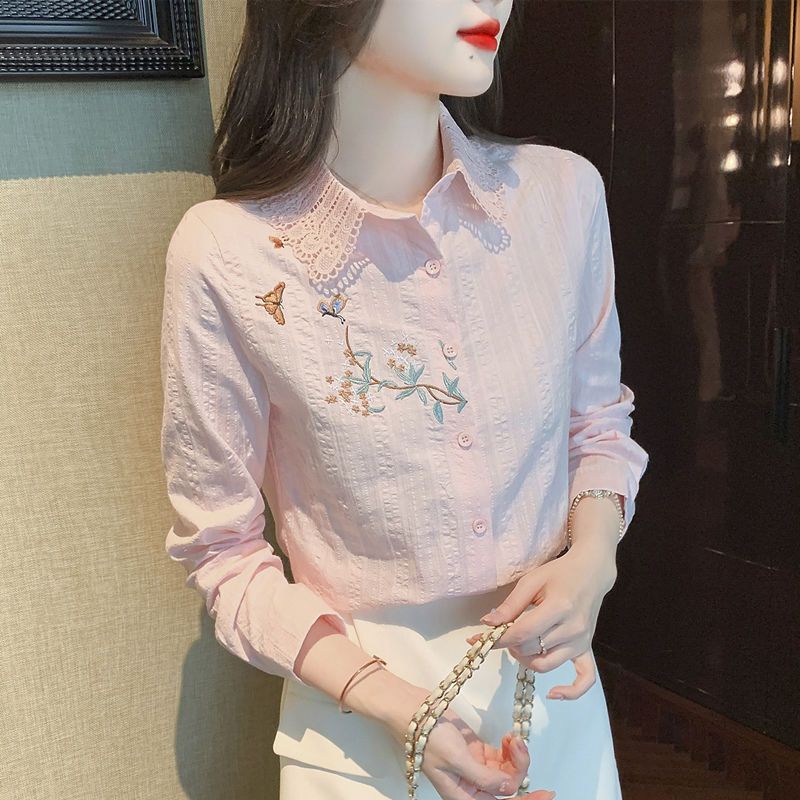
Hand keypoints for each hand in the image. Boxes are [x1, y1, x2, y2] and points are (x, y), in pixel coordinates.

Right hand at [382, 687, 555, 798]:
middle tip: (519, 744)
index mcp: (463, 795)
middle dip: (519, 768)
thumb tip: (509, 790)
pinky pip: (501, 757)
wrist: (414, 710)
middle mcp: (471, 786)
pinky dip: (509, 748)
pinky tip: (508, 736)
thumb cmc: (428, 736)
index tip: (546, 794)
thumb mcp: (455, 758)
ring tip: (512, 737)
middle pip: (507, 787)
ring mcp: (476, 768)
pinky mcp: (477, 751)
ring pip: (506, 771)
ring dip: (515, 755)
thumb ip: (483, 777)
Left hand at [465, 545, 616, 700]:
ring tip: (517, 645)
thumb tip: (488, 624)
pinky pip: (585, 679)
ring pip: (546, 665)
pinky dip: (570, 692)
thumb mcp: (531, 582)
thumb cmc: (559, 574)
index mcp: (559, 607)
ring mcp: (582, 642)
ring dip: (525, 660)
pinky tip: (553, 693)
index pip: (522, 632)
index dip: (498, 639)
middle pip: (531, 649)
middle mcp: (572, 628)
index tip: (478, 639)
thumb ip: (510, 605)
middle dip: (509, 644)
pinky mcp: (587, 649)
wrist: (590, 573)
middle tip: (501, 633)